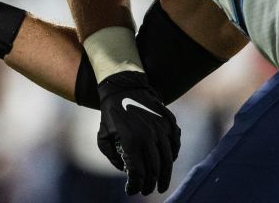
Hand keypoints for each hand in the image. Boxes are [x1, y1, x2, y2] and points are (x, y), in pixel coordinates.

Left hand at [96, 70, 181, 195]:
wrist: (123, 86)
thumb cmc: (111, 113)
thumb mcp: (103, 136)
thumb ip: (112, 156)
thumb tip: (125, 171)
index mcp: (131, 140)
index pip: (138, 172)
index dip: (135, 185)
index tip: (132, 191)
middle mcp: (148, 136)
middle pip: (154, 169)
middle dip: (150, 184)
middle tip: (146, 191)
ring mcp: (161, 128)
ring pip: (167, 160)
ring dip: (164, 176)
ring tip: (161, 185)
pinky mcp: (169, 122)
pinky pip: (175, 144)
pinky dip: (172, 157)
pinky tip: (167, 164)